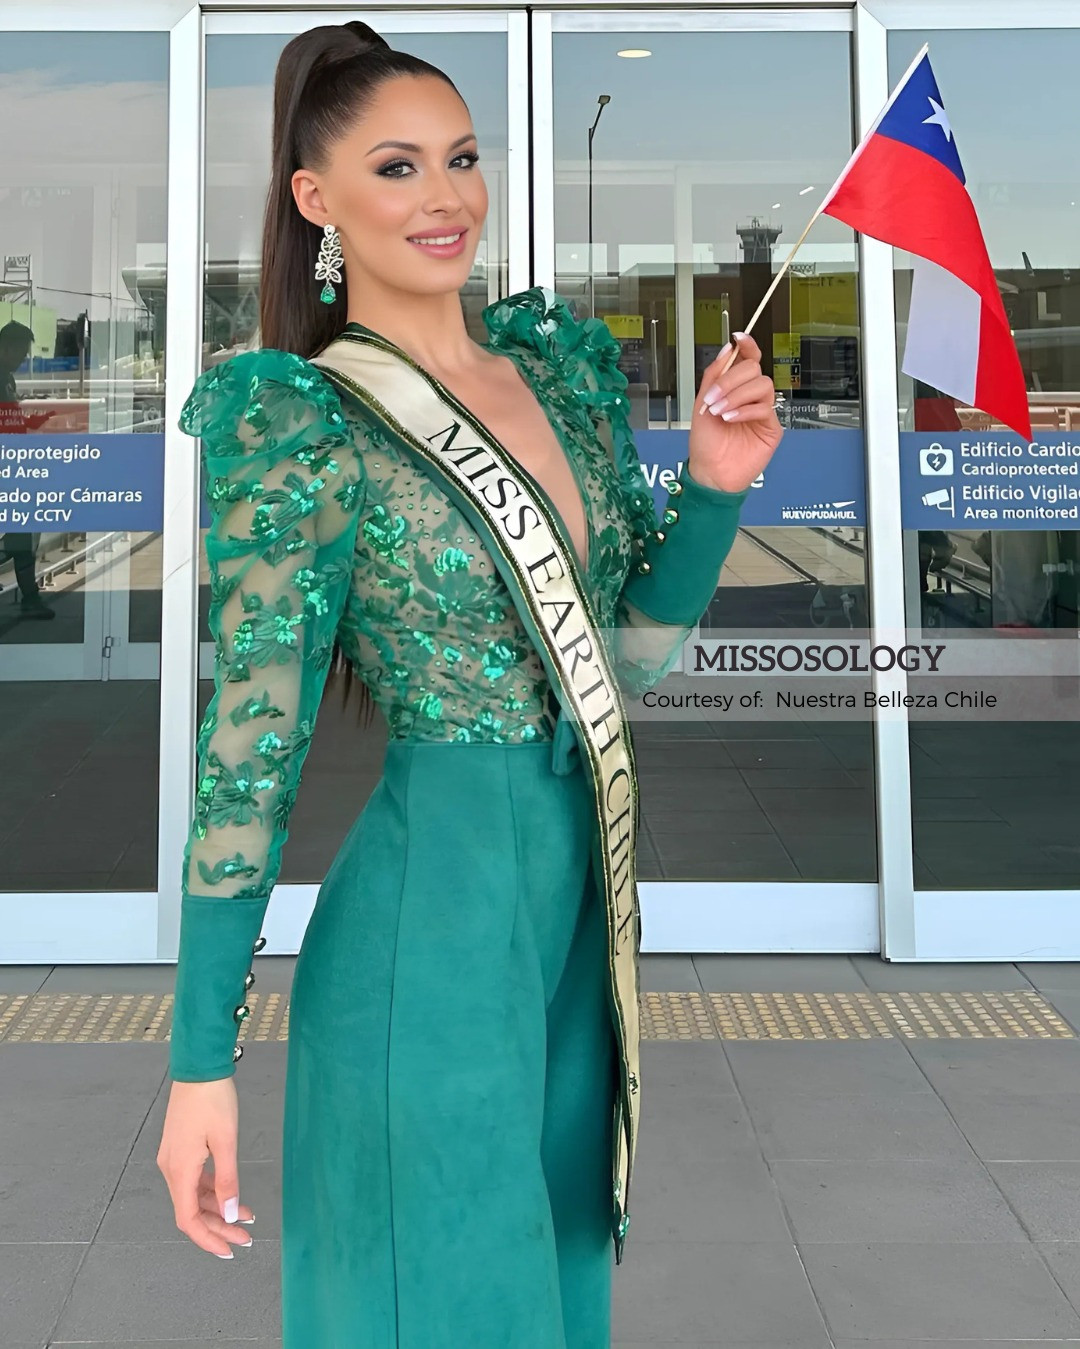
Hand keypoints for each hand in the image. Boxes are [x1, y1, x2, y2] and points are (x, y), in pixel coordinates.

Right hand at [157, 1078, 254, 1258]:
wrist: (198, 1068)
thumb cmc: (213, 1100)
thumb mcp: (226, 1141)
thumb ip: (227, 1180)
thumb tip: (232, 1214)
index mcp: (179, 1170)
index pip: (188, 1220)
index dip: (208, 1239)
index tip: (229, 1250)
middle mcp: (171, 1169)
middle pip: (191, 1211)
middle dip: (218, 1227)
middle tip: (245, 1238)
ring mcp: (173, 1159)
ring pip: (192, 1197)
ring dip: (217, 1210)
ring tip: (246, 1217)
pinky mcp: (180, 1149)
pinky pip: (194, 1180)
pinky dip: (211, 1192)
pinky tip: (231, 1194)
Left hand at [687, 332, 782, 492]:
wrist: (709, 472)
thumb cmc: (705, 442)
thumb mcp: (701, 403)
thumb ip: (713, 375)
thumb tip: (727, 349)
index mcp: (735, 388)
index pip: (749, 359)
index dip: (748, 345)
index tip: (739, 338)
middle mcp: (751, 397)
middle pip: (754, 369)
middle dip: (731, 379)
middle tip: (713, 397)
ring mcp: (762, 411)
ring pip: (762, 385)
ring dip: (737, 395)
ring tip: (720, 411)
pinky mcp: (771, 428)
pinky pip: (765, 408)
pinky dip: (745, 410)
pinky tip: (730, 419)